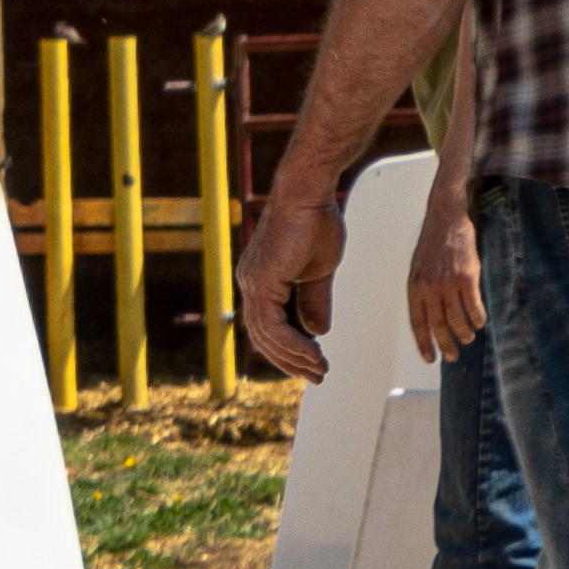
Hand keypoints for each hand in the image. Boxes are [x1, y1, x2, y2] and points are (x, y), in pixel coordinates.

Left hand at [240, 189, 345, 380]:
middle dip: (290, 360)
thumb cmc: (315, 221)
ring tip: (318, 369)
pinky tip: (312, 354)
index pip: (267, 325)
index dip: (288, 348)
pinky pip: (273, 325)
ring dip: (294, 357)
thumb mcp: (318, 271)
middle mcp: (250, 282)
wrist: (309, 193)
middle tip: (316, 375)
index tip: (311, 363)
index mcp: (261, 280)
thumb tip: (316, 332)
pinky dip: (292, 344)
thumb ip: (312, 301)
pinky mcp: (261, 280)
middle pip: (263, 335)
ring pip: (267, 335)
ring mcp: (253, 281)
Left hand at [407, 189, 483, 363]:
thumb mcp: (418, 268)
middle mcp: (429, 287)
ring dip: (463, 333)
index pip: (417, 323)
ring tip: (468, 338)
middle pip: (437, 325)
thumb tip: (429, 315)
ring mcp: (448, 283)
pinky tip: (480, 322)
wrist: (446, 218)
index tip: (430, 358)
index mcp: (414, 287)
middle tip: (452, 356)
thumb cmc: (433, 244)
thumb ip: (422, 291)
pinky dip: (477, 318)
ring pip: (456, 319)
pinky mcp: (467, 277)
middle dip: (445, 344)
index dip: (424, 343)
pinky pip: (473, 306)